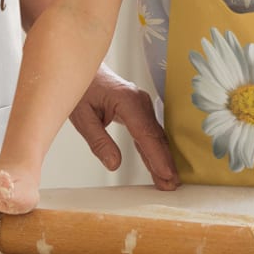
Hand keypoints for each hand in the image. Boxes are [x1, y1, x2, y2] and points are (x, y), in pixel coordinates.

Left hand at [69, 64, 178, 189]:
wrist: (82, 67)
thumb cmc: (81, 88)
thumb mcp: (82, 116)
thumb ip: (98, 141)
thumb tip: (114, 164)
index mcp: (127, 100)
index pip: (145, 133)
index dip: (157, 156)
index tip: (166, 174)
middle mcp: (139, 101)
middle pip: (155, 136)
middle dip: (165, 162)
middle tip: (172, 186)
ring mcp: (141, 104)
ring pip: (155, 136)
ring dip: (162, 158)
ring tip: (168, 182)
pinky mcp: (139, 109)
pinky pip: (148, 132)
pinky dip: (154, 150)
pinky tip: (158, 166)